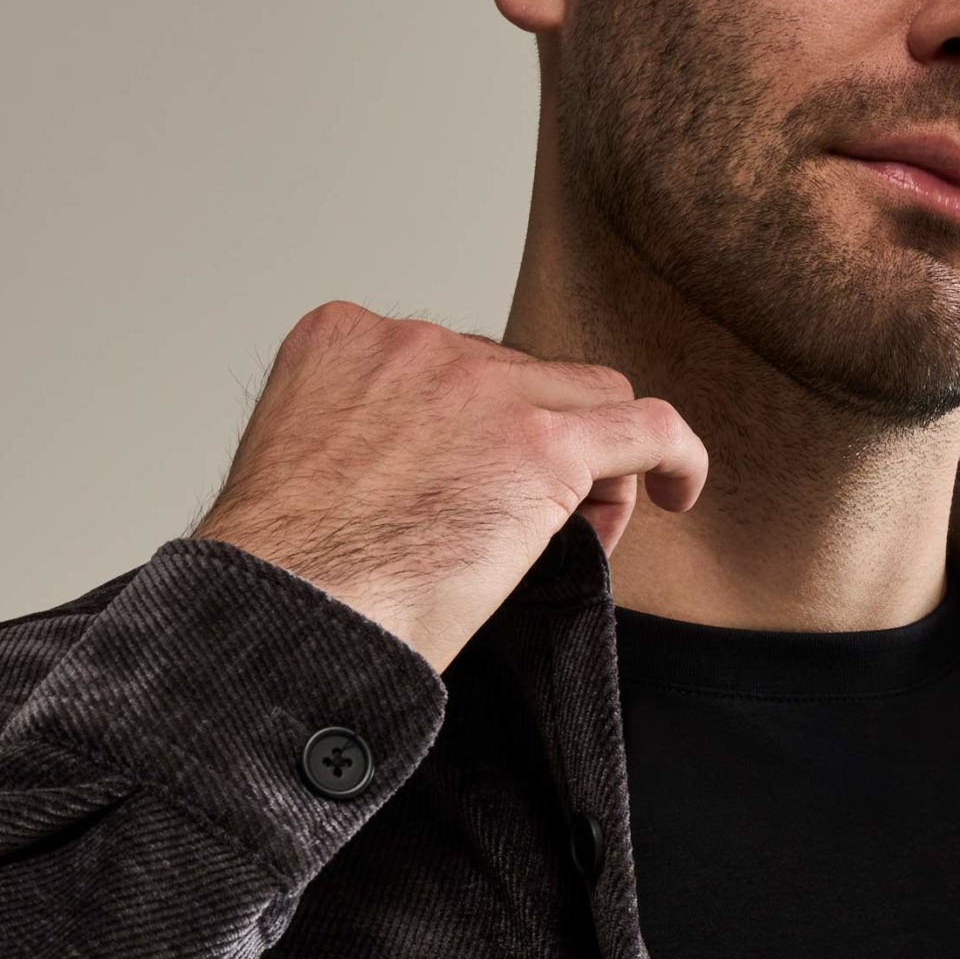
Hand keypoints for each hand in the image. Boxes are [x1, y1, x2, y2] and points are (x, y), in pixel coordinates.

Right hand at [189, 302, 705, 669]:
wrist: (280, 617)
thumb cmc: (283, 582)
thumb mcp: (305, 478)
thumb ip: (366, 450)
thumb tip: (436, 489)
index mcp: (341, 341)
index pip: (450, 363)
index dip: (480, 426)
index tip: (474, 488)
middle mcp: (412, 344)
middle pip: (521, 373)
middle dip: (536, 437)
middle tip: (527, 525)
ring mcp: (480, 386)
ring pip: (586, 396)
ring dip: (592, 456)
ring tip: (581, 529)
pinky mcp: (542, 445)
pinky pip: (648, 426)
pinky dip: (674, 455)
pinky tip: (678, 492)